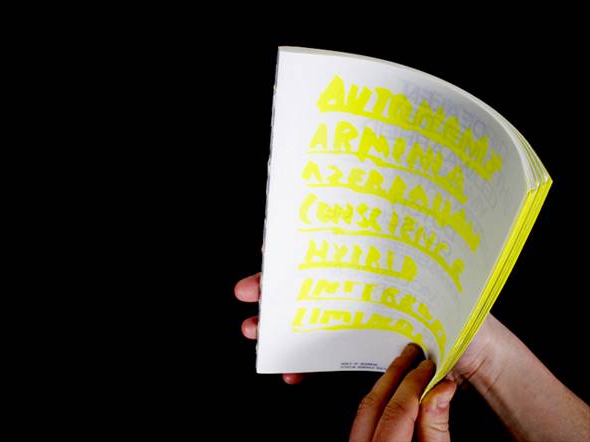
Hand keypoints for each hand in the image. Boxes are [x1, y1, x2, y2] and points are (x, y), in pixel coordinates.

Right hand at [234, 272, 500, 384]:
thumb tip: (386, 245)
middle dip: (274, 290)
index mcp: (381, 268)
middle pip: (312, 285)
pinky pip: (326, 357)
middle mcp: (366, 291)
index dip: (297, 251)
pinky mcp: (362, 349)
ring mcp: (362, 320)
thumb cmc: (466, 317)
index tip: (269, 252)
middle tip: (248, 294)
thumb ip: (412, 278)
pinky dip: (307, 365)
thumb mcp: (439, 291)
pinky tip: (293, 374)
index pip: (333, 253)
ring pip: (312, 320)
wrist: (479, 358)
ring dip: (280, 329)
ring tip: (255, 333)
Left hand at [349, 344, 455, 441]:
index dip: (415, 385)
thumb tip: (441, 390)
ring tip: (403, 366)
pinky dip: (380, 401)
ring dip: (386, 385)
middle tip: (412, 353)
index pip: (397, 411)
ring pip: (365, 409)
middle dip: (396, 374)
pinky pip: (362, 418)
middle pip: (374, 403)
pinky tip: (393, 391)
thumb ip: (435, 429)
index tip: (429, 367)